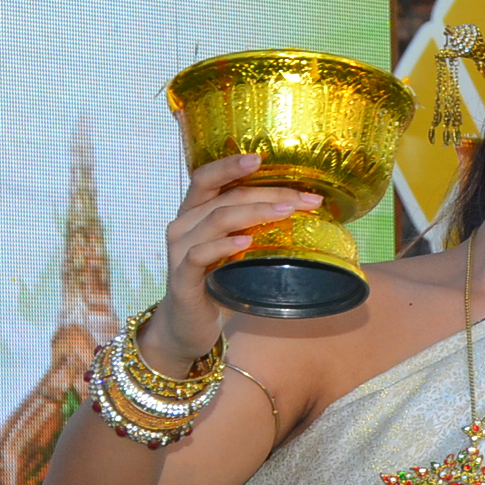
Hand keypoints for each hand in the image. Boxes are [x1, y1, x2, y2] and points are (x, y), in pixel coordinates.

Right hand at [152, 155, 321, 365]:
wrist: (188, 326)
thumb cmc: (218, 283)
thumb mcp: (237, 251)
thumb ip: (256, 228)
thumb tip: (305, 211)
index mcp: (194, 212)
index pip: (207, 177)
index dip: (231, 165)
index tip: (261, 158)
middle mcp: (183, 224)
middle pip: (224, 197)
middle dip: (268, 194)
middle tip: (305, 198)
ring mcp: (178, 250)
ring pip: (216, 220)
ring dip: (255, 214)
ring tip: (286, 213)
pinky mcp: (180, 277)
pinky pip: (199, 254)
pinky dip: (224, 246)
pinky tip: (246, 243)